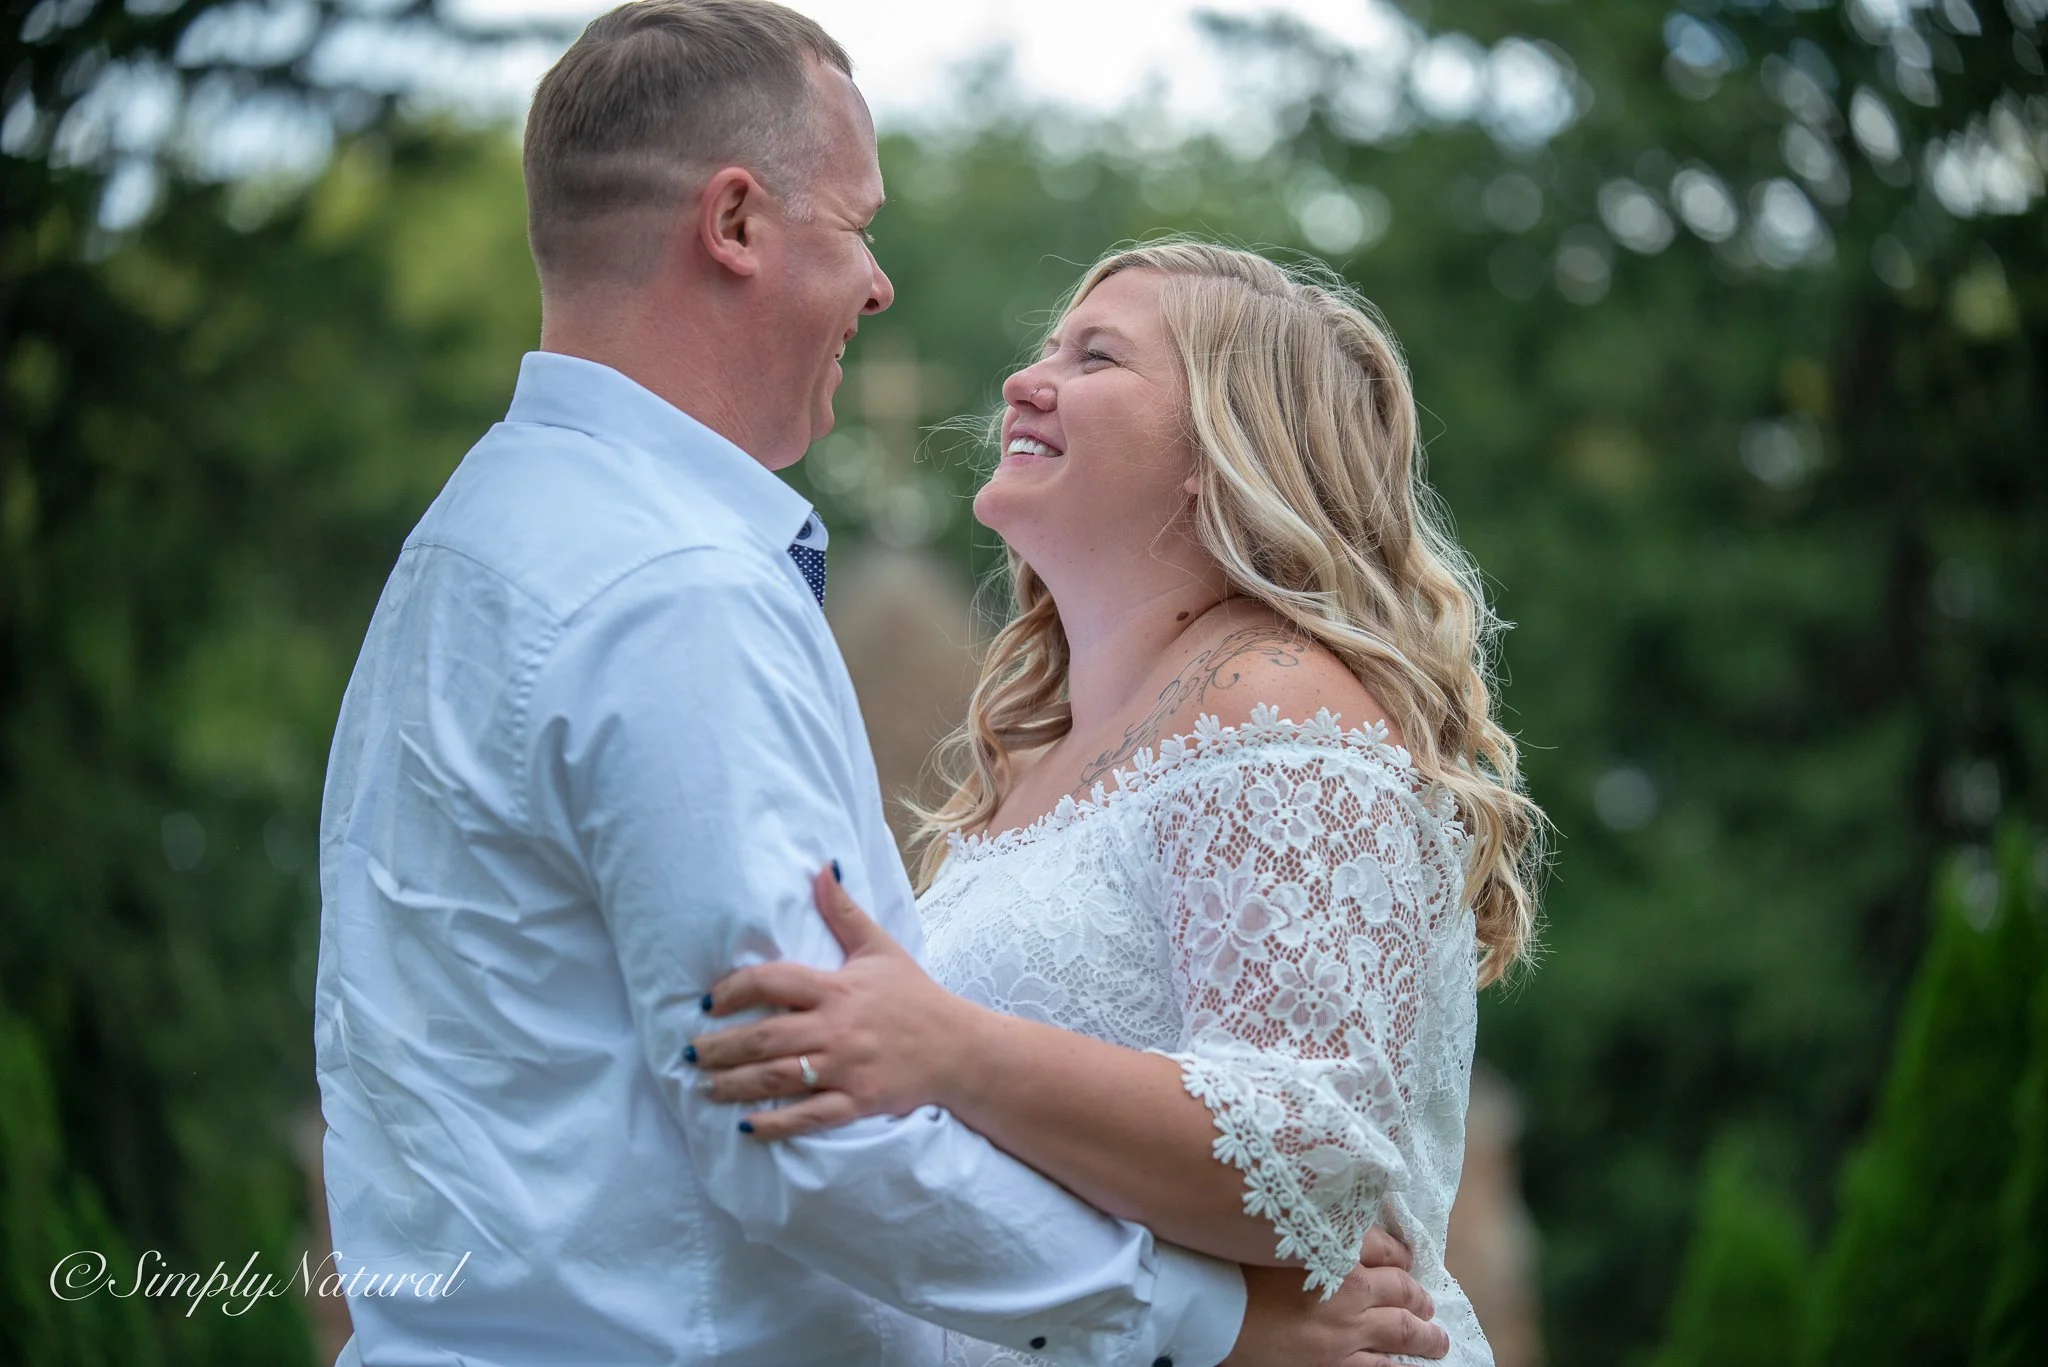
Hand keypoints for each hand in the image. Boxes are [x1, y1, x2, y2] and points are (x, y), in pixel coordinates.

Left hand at [689, 864, 983, 1138]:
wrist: (959, 1048)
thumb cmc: (915, 996)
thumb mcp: (880, 948)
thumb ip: (844, 911)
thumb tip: (822, 867)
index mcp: (837, 988)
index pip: (772, 981)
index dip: (734, 990)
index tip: (710, 1002)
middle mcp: (837, 1028)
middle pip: (765, 1036)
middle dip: (721, 1047)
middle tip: (691, 1053)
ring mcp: (846, 1068)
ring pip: (778, 1077)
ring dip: (735, 1084)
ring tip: (706, 1086)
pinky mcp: (857, 1102)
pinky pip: (808, 1117)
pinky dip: (775, 1124)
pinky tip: (746, 1127)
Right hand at [1221, 1229, 1449, 1366]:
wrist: (1207, 1307)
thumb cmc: (1229, 1262)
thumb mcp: (1271, 1231)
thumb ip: (1307, 1227)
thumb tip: (1333, 1223)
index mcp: (1334, 1248)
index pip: (1384, 1248)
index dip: (1399, 1254)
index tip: (1404, 1260)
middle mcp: (1348, 1288)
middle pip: (1401, 1290)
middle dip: (1418, 1296)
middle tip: (1428, 1301)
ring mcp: (1343, 1332)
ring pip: (1401, 1334)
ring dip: (1424, 1335)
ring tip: (1436, 1339)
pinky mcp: (1331, 1365)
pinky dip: (1395, 1366)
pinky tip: (1404, 1365)